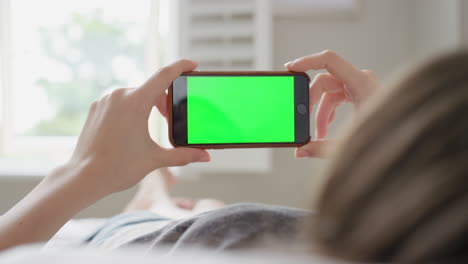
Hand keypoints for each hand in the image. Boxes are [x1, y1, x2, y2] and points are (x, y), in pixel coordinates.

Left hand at [67, 59, 209, 196]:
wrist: (84, 178)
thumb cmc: (117, 168)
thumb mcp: (156, 159)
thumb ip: (183, 154)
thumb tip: (205, 155)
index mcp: (135, 102)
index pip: (164, 75)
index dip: (181, 67)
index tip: (192, 64)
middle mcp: (118, 95)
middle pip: (151, 88)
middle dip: (165, 101)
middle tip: (170, 120)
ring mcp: (105, 101)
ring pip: (135, 95)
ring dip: (147, 105)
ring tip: (150, 128)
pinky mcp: (96, 108)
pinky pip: (119, 102)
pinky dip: (131, 110)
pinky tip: (131, 130)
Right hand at [285, 50, 379, 157]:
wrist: (410, 145)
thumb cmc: (388, 140)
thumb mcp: (349, 145)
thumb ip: (321, 148)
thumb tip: (300, 151)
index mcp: (361, 84)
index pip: (329, 60)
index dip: (307, 61)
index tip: (291, 69)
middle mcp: (362, 80)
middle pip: (324, 80)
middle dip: (311, 101)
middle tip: (302, 118)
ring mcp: (362, 86)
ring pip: (329, 92)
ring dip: (320, 112)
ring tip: (317, 134)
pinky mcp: (362, 94)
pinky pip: (337, 97)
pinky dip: (329, 111)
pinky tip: (326, 128)